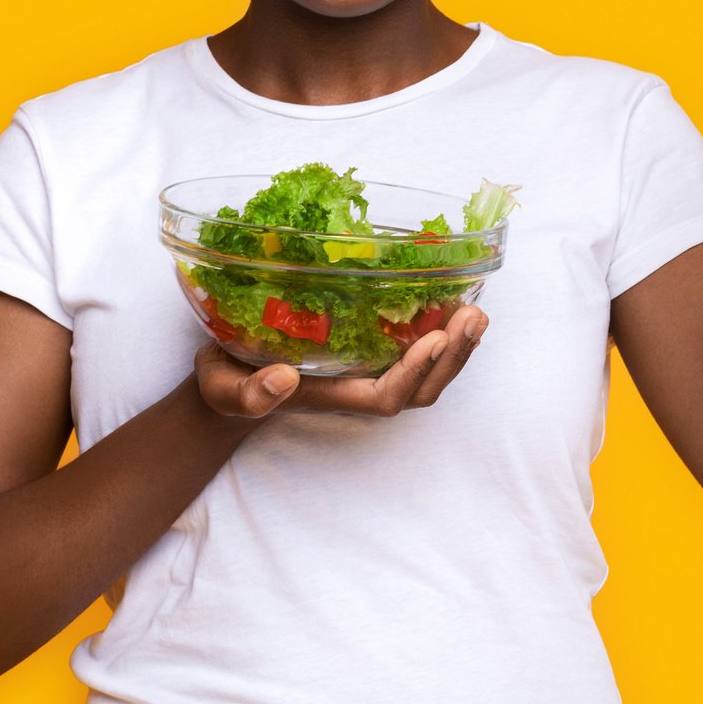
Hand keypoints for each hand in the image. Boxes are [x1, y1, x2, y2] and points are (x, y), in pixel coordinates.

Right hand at [193, 305, 487, 418]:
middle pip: (421, 389)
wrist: (227, 385)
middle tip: (474, 318)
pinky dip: (441, 334)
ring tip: (476, 314)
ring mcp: (366, 372)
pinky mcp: (366, 353)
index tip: (434, 340)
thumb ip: (249, 393)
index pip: (387, 396)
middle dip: (451, 358)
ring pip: (426, 374)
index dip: (415, 373)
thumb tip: (282, 382)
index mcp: (332, 396)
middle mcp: (358, 389)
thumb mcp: (226, 389)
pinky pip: (415, 352)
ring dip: (456, 347)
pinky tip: (453, 306)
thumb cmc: (227, 386)